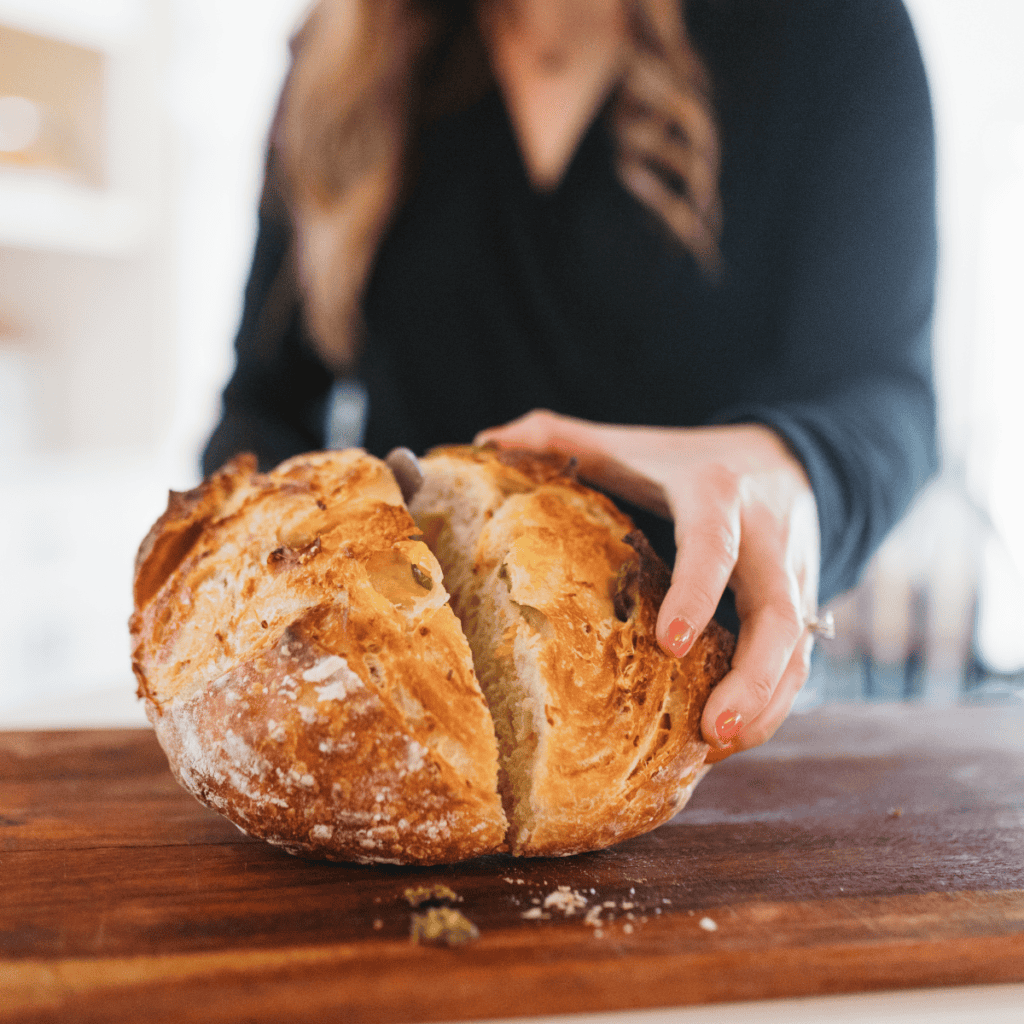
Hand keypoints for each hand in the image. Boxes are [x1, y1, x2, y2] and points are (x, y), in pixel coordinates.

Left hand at [476, 410, 821, 761]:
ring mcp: (794, 575)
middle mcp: (767, 536)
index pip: (714, 543)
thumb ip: (560, 437)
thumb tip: (484, 441)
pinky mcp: (804, 606)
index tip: (670, 645)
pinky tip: (732, 737)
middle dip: (755, 676)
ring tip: (720, 748)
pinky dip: (773, 703)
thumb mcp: (629, 444)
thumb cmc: (688, 459)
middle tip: (714, 730)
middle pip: (780, 611)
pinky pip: (800, 661)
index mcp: (716, 492)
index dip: (697, 592)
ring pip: (799, 648)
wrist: (784, 457)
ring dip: (768, 704)